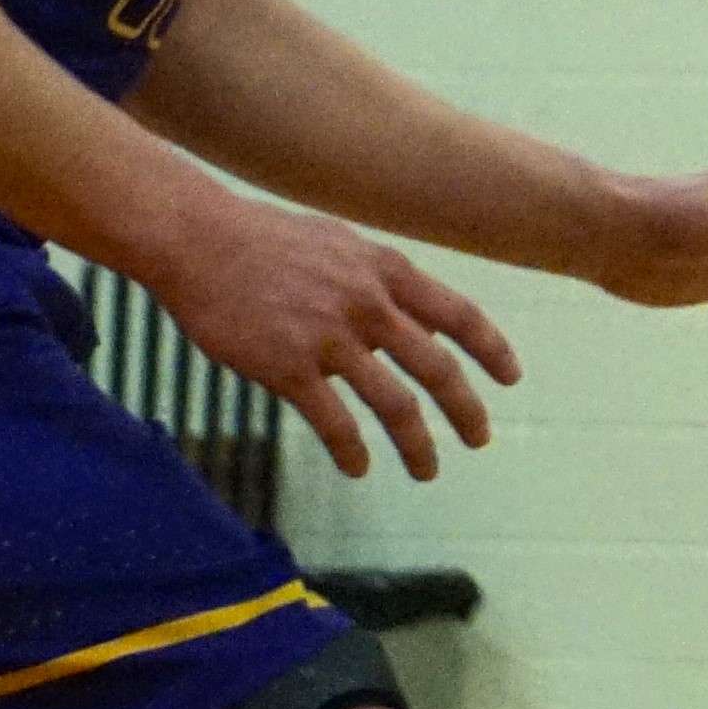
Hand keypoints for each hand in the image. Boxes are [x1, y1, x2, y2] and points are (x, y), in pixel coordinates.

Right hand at [152, 196, 516, 481]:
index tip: (510, 378)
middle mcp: (367, 304)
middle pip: (437, 368)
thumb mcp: (338, 243)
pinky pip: (334, 423)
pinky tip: (359, 468)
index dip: (491, 349)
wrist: (197, 238)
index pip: (457, 315)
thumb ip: (375, 276)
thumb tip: (404, 308)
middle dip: (466, 410)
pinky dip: (353, 451)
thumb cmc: (262, 239)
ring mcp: (329, 337)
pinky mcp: (287, 367)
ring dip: (418, 445)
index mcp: (384, 271)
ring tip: (427, 470)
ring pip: (394, 404)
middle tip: (480, 439)